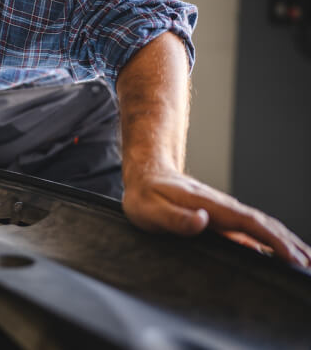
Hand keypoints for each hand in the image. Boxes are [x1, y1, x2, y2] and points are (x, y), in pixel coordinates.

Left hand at [122, 170, 310, 267]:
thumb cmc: (145, 195)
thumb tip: (202, 221)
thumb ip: (175, 218)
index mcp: (209, 205)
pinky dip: (268, 241)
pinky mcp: (219, 219)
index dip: (272, 240)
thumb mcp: (150, 210)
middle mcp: (222, 208)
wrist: (145, 174)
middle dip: (289, 244)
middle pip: (263, 225)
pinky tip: (278, 254)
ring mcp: (223, 213)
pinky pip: (250, 231)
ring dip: (285, 241)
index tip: (291, 256)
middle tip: (309, 264)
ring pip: (261, 227)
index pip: (249, 223)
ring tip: (306, 260)